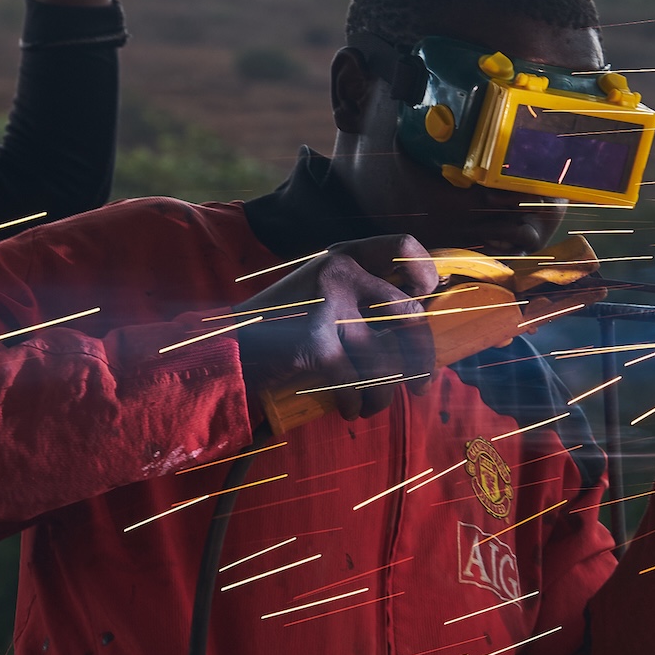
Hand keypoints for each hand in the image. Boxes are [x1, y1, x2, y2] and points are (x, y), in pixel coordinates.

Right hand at [232, 236, 441, 420]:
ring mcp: (328, 306)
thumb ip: (357, 293)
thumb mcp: (316, 289)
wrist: (227, 346)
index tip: (427, 299)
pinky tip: (349, 409)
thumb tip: (417, 322)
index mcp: (342, 256)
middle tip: (420, 385)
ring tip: (373, 405)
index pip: (402, 245)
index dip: (425, 273)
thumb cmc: (279, 325)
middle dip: (421, 359)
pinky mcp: (317, 343)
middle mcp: (339, 273)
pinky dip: (356, 404)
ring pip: (387, 359)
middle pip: (410, 314)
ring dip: (384, 393)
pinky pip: (358, 383)